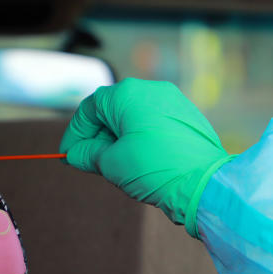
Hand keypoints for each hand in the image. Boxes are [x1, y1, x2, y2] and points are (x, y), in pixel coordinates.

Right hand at [60, 79, 235, 236]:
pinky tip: (140, 162)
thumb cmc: (155, 168)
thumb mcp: (111, 163)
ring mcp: (174, 102)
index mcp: (128, 94)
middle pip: (113, 110)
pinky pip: (155, 123)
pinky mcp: (188, 117)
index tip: (69, 155)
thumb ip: (88, 154)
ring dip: (120, 139)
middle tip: (90, 162)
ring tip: (116, 165)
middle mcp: (151, 90)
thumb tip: (76, 154)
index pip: (90, 109)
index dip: (76, 133)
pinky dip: (141, 139)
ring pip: (135, 117)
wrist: (203, 183)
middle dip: (98, 137)